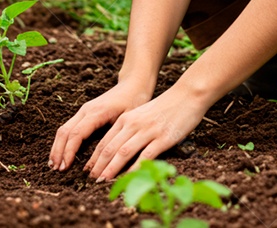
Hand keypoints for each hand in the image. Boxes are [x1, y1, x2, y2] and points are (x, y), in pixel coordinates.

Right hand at [49, 80, 152, 171]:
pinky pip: (69, 127)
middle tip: (56, 170)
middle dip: (58, 152)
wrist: (134, 84)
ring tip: (54, 165)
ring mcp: (84, 110)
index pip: (76, 134)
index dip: (69, 152)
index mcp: (96, 113)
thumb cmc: (135, 101)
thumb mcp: (129, 121)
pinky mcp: (84, 113)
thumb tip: (110, 161)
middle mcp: (86, 110)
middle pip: (65, 132)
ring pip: (64, 129)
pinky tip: (62, 153)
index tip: (65, 168)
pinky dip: (63, 141)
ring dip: (57, 147)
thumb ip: (118, 138)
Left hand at [85, 84, 210, 181]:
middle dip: (98, 166)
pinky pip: (145, 156)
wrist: (188, 95)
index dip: (94, 158)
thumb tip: (121, 150)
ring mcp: (147, 131)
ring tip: (103, 182)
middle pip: (110, 148)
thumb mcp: (143, 114)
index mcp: (126, 118)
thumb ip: (131, 129)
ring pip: (123, 152)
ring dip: (111, 169)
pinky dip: (134, 169)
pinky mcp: (162, 138)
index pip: (105, 141)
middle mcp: (133, 124)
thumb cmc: (166, 107)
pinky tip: (129, 179)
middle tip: (91, 180)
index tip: (88, 170)